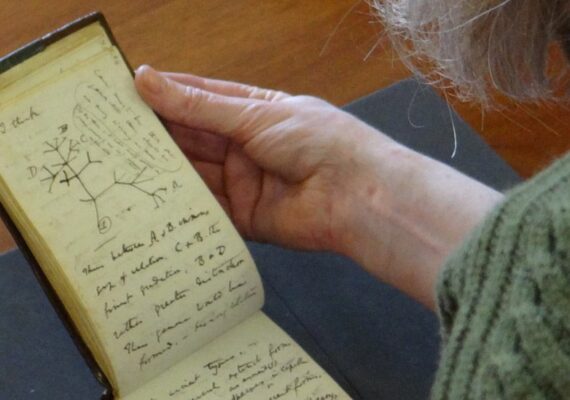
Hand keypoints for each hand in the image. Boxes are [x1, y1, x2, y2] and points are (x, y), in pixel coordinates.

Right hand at [135, 66, 501, 308]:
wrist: (355, 194)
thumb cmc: (317, 139)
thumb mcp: (254, 114)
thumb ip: (199, 106)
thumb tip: (148, 80)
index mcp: (255, 112)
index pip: (201, 99)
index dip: (166, 95)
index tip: (127, 92)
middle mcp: (247, 145)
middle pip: (194, 138)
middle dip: (159, 135)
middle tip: (115, 132)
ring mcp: (245, 182)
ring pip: (196, 173)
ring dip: (166, 169)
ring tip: (123, 163)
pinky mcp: (245, 217)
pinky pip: (207, 209)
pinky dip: (183, 204)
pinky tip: (154, 197)